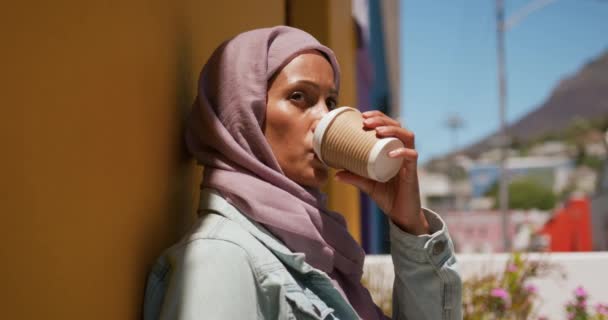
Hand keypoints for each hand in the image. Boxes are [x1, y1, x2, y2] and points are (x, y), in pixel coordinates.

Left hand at [335, 110, 428, 234]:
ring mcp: (408, 161)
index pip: (389, 125)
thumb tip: (335, 174)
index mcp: (392, 149)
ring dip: (393, 130)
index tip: (362, 115)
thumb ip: (354, 177)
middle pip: (398, 126)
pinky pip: (412, 157)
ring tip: (378, 131)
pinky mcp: (413, 172)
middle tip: (366, 121)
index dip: (378, 117)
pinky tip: (391, 152)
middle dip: (382, 120)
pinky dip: (402, 152)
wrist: (401, 215)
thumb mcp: (367, 184)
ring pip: (407, 136)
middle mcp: (402, 151)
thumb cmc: (387, 196)